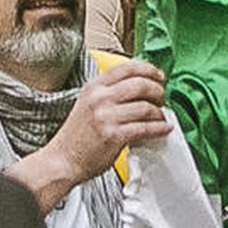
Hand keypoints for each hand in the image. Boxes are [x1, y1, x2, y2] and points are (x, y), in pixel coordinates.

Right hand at [46, 60, 171, 187]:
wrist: (63, 160)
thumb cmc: (76, 136)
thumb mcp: (88, 104)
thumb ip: (108, 93)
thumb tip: (139, 86)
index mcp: (94, 87)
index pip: (127, 68)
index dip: (148, 70)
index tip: (158, 76)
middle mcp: (100, 98)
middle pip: (140, 84)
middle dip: (158, 91)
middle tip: (161, 99)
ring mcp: (106, 117)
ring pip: (146, 107)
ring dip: (159, 113)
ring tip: (160, 117)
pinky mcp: (114, 136)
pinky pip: (145, 128)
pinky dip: (159, 128)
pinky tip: (163, 129)